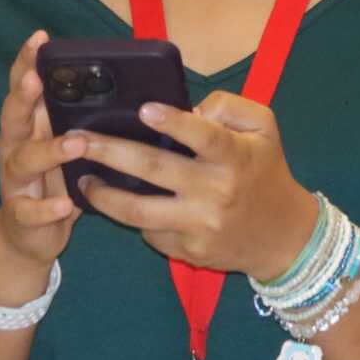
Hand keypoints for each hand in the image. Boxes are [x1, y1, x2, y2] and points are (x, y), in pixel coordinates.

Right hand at [0, 32, 81, 275]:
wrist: (29, 237)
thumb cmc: (57, 181)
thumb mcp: (69, 146)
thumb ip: (87, 120)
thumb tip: (132, 89)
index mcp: (30, 126)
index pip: (25, 87)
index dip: (28, 62)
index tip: (40, 39)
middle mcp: (16, 147)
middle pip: (13, 116)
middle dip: (23, 96)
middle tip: (36, 80)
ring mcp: (15, 181)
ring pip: (23, 160)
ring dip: (47, 151)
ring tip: (74, 144)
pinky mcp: (21, 214)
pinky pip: (29, 210)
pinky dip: (45, 207)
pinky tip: (62, 204)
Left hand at [79, 92, 316, 276]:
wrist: (282, 236)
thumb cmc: (265, 172)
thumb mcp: (264, 128)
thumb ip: (230, 107)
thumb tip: (190, 110)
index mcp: (236, 157)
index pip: (204, 137)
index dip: (174, 123)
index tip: (143, 109)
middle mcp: (216, 192)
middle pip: (154, 170)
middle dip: (110, 152)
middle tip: (76, 139)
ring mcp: (200, 225)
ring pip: (139, 211)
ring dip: (103, 195)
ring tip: (81, 178)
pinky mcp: (189, 251)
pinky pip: (150, 233)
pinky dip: (130, 217)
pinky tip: (115, 203)